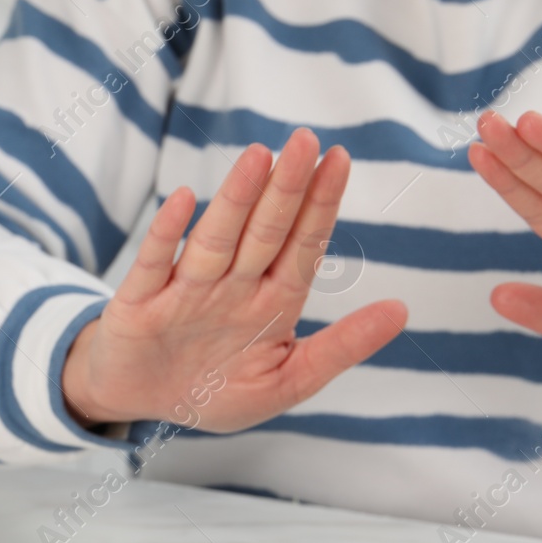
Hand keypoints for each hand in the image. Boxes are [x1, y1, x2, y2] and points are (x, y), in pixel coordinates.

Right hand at [61, 128, 407, 430]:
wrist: (141, 401)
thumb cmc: (215, 390)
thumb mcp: (288, 381)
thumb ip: (341, 347)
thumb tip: (401, 310)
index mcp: (271, 301)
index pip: (302, 246)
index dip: (320, 204)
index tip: (340, 159)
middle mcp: (231, 286)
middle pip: (264, 231)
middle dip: (286, 188)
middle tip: (306, 141)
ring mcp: (185, 291)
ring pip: (216, 239)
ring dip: (236, 199)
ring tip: (258, 158)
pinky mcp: (139, 303)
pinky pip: (155, 265)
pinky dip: (166, 235)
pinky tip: (181, 200)